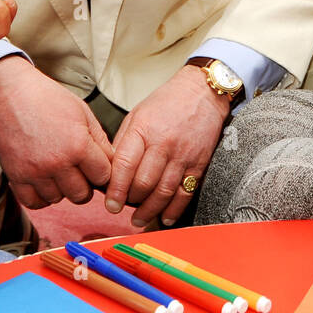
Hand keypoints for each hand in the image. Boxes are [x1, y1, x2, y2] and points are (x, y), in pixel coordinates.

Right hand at [0, 56, 113, 208]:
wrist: (10, 93)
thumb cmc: (48, 98)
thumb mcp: (83, 112)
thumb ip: (99, 140)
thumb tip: (111, 161)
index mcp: (78, 145)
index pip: (103, 177)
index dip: (102, 171)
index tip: (96, 165)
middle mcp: (58, 163)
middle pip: (82, 195)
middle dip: (84, 184)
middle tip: (78, 171)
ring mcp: (35, 172)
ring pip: (58, 199)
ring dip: (61, 189)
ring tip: (58, 171)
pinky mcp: (16, 176)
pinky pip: (34, 202)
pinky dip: (41, 197)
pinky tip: (44, 182)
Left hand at [105, 66, 227, 227]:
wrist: (202, 92)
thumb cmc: (167, 102)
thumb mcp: (137, 114)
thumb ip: (123, 142)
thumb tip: (110, 171)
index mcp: (143, 129)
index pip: (125, 165)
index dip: (115, 189)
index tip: (110, 204)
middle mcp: (163, 144)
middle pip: (143, 183)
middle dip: (130, 201)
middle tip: (122, 208)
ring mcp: (183, 155)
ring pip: (163, 192)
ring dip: (149, 210)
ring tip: (138, 219)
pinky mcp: (199, 163)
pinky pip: (185, 193)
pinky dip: (174, 209)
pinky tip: (165, 217)